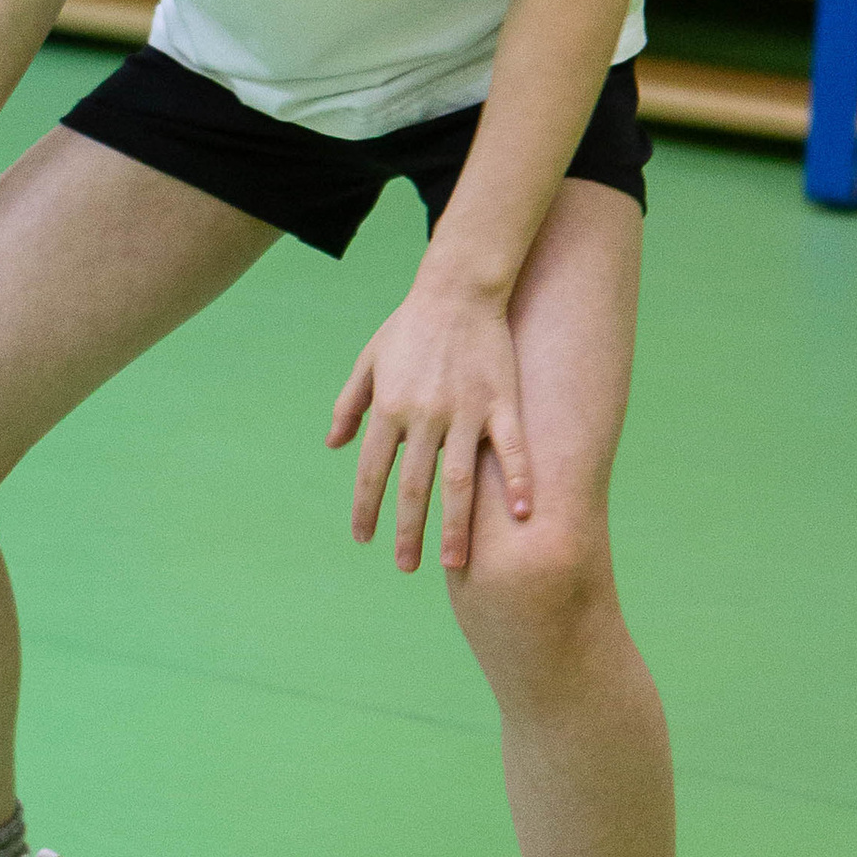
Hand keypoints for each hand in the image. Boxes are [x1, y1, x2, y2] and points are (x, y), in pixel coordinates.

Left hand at [326, 273, 526, 572]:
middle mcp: (424, 414)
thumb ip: (350, 404)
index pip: (371, 470)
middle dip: (408, 531)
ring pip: (459, 479)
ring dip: (455, 525)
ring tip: (453, 564)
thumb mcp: (369, 361)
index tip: (364, 538)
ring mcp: (465, 411)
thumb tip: (334, 446)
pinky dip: (517, 482)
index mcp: (389, 407)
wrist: (458, 289)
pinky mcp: (501, 402)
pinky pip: (510, 450)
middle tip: (406, 567)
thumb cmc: (409, 326)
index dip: (366, 506)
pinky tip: (522, 517)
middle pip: (414, 485)